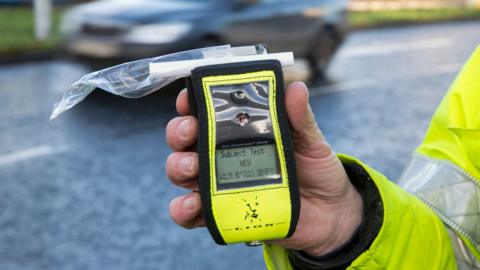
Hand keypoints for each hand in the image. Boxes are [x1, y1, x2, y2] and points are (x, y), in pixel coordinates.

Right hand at [165, 82, 362, 255]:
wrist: (330, 213)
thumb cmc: (316, 170)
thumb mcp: (311, 140)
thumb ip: (300, 118)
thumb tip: (296, 88)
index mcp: (240, 130)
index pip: (206, 110)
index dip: (191, 101)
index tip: (189, 98)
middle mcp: (221, 153)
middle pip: (185, 138)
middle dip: (179, 131)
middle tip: (190, 131)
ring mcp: (219, 183)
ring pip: (181, 171)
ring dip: (178, 166)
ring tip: (192, 168)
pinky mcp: (221, 211)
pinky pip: (192, 212)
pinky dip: (183, 209)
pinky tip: (192, 204)